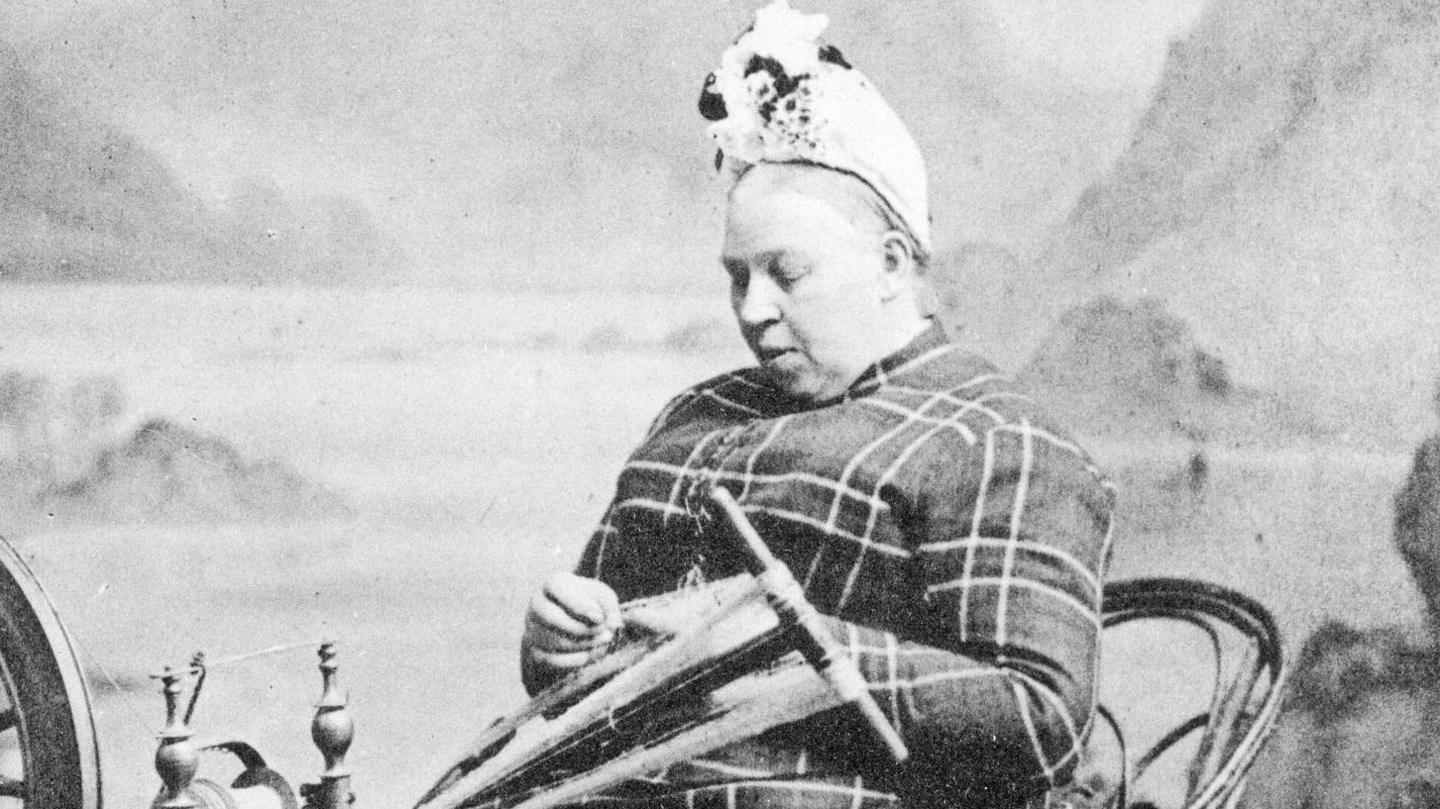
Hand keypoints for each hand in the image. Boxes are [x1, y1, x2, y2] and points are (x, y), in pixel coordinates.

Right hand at [521, 573, 621, 692]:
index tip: (598, 618)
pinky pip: (552, 660)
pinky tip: (588, 653)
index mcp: (554, 584)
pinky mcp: (535, 651)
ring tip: (602, 641)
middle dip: (583, 629)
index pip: (556, 586)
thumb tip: (608, 623)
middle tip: (604, 632)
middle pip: (551, 617)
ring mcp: (532, 628)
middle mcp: (537, 604)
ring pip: (555, 641)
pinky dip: (575, 659)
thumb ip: (608, 605)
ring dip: (584, 644)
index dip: (578, 603)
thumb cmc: (591, 604)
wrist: (575, 625)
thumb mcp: (603, 598)